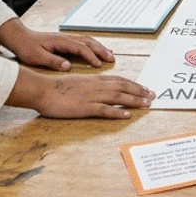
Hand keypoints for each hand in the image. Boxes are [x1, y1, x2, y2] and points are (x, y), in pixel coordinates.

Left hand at [0, 19, 113, 70]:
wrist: (19, 38)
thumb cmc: (26, 48)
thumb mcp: (37, 57)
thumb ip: (53, 61)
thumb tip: (68, 66)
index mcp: (61, 41)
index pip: (81, 48)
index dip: (91, 56)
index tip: (98, 65)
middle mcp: (67, 38)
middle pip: (89, 42)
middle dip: (101, 50)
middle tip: (112, 59)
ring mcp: (67, 38)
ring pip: (88, 41)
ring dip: (100, 47)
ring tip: (110, 55)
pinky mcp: (66, 40)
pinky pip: (84, 42)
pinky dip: (94, 46)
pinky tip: (98, 50)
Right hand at [7, 68, 152, 118]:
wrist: (42, 89)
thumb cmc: (57, 88)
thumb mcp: (78, 83)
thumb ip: (91, 86)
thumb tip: (101, 90)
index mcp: (95, 80)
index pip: (120, 80)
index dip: (134, 85)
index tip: (145, 89)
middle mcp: (97, 86)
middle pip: (124, 87)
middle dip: (140, 91)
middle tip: (153, 96)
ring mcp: (92, 97)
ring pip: (118, 97)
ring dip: (135, 100)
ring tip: (147, 104)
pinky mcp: (84, 107)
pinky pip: (104, 109)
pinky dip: (117, 112)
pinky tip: (127, 115)